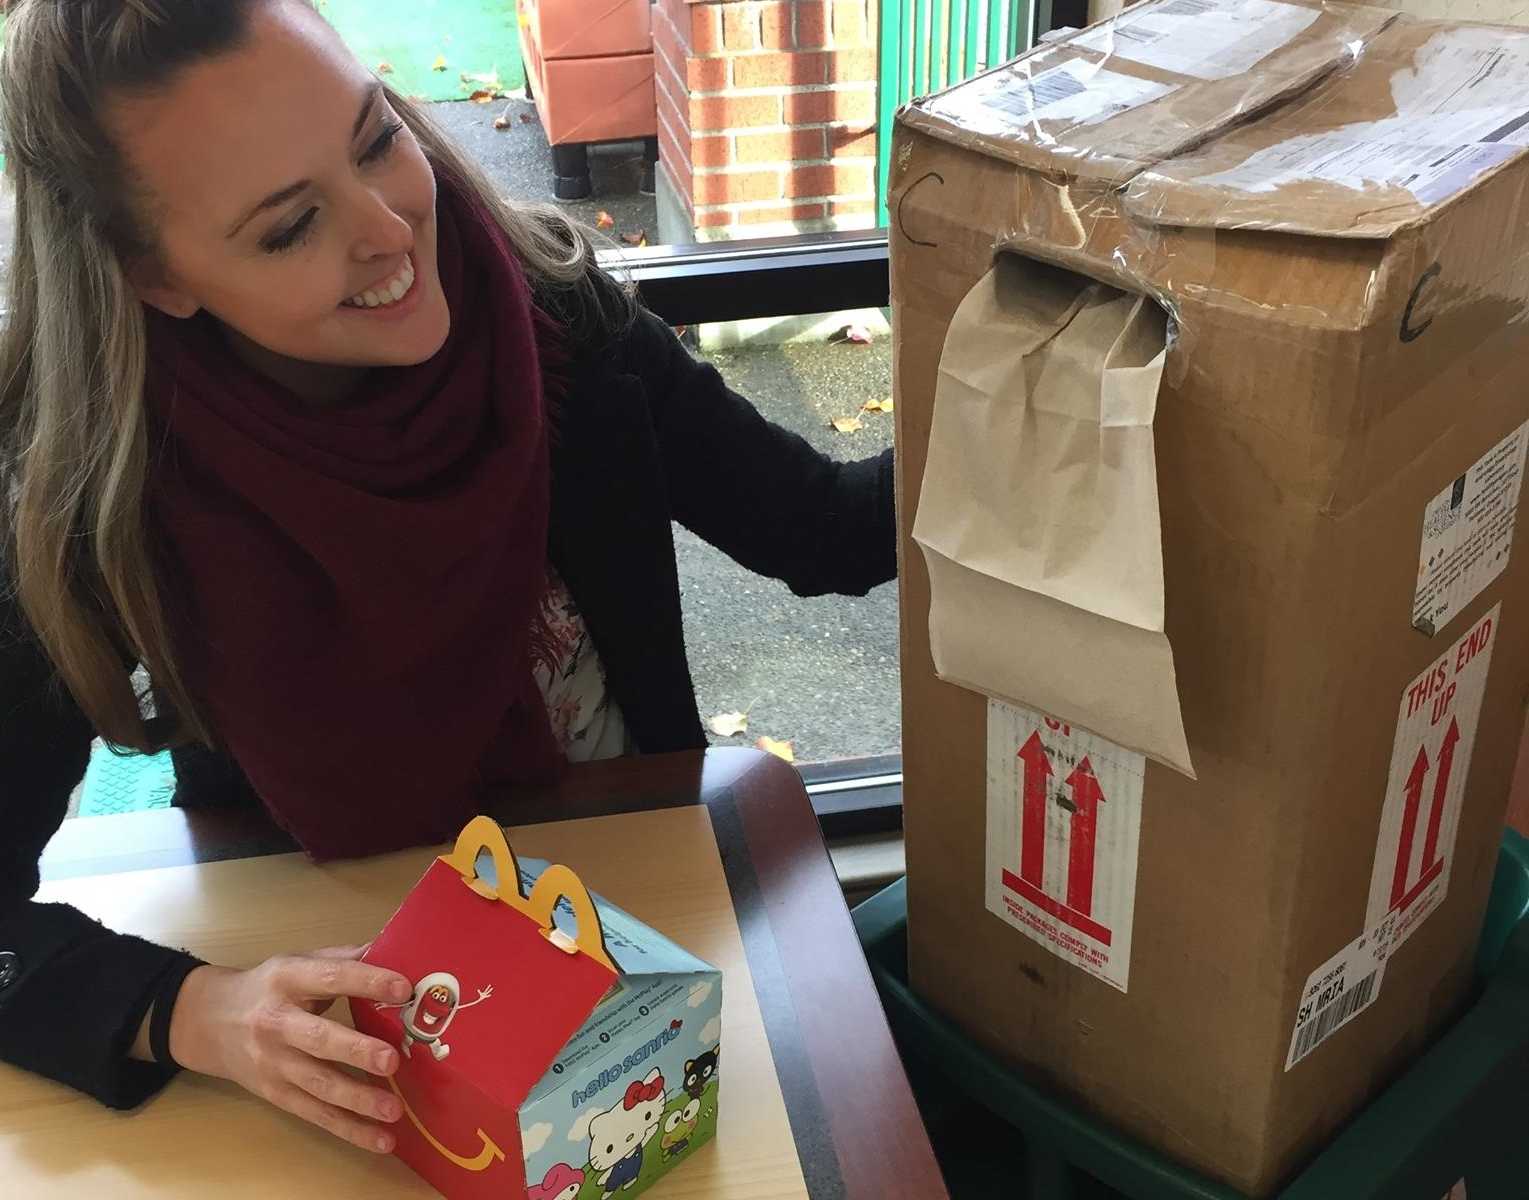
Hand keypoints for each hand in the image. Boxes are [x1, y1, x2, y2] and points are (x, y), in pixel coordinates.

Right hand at [168, 944, 414, 1153]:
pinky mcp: (275, 1094)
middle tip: (391, 1060)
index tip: (403, 988)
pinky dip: (349, 1129)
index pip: (329, 978)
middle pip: (318, 1038)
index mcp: (288, 979)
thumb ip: (345, 959)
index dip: (366, 981)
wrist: (208, 1022)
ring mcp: (274, 1063)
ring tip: (394, 1110)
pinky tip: (380, 1140)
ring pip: (317, 1084)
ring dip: (357, 1100)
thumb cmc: (269, 987)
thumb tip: (399, 948)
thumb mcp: (299, 962)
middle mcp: (277, 1022)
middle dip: (355, 1051)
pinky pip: (315, 1114)